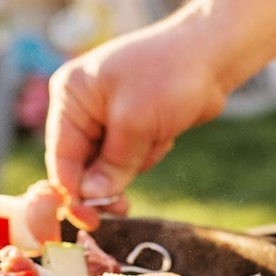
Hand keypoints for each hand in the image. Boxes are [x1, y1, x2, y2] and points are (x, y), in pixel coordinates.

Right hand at [45, 9, 234, 200]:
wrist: (214, 55)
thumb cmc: (170, 76)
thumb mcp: (136, 123)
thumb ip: (112, 165)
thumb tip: (90, 198)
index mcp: (71, 95)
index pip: (61, 155)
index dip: (72, 191)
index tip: (87, 219)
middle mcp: (83, 105)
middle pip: (82, 164)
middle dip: (108, 179)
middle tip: (123, 205)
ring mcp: (107, 114)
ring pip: (109, 165)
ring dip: (135, 162)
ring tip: (158, 134)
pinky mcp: (131, 123)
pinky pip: (130, 157)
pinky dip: (147, 153)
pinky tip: (165, 132)